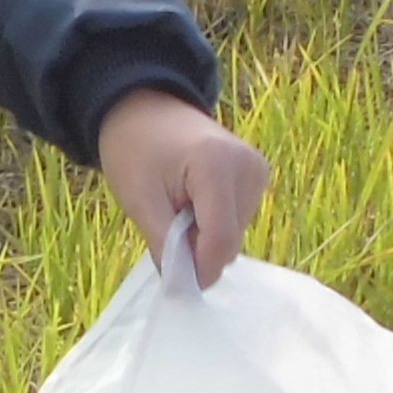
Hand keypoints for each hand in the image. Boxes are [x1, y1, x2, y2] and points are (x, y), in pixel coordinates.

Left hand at [97, 88, 270, 282]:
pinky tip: (193, 202)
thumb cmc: (134, 148)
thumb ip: (163, 242)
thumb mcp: (138, 198)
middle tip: (164, 229)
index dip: (199, 268)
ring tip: (177, 207)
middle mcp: (248, 167)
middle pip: (230, 239)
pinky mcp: (258, 174)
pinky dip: (214, 223)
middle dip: (198, 249)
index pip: (220, 239)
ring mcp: (257, 170)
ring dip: (205, 237)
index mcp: (216, 165)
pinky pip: (238, 220)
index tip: (173, 279)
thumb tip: (182, 284)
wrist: (146, 108)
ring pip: (235, 234)